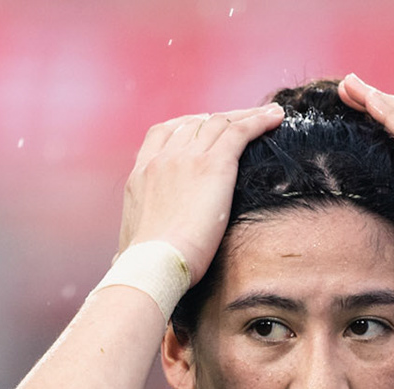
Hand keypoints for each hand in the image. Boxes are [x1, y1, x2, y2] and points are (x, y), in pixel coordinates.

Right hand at [118, 104, 284, 282]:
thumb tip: (118, 261)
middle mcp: (162, 159)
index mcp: (140, 175)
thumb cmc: (142, 268)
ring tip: (268, 115)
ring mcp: (187, 158)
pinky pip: (240, 131)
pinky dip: (259, 120)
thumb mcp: (126, 247)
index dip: (186, 125)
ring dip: (245, 116)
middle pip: (195, 123)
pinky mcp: (213, 165)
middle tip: (242, 121)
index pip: (162, 133)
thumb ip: (127, 244)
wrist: (153, 265)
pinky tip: (276, 118)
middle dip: (220, 119)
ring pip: (220, 122)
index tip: (202, 126)